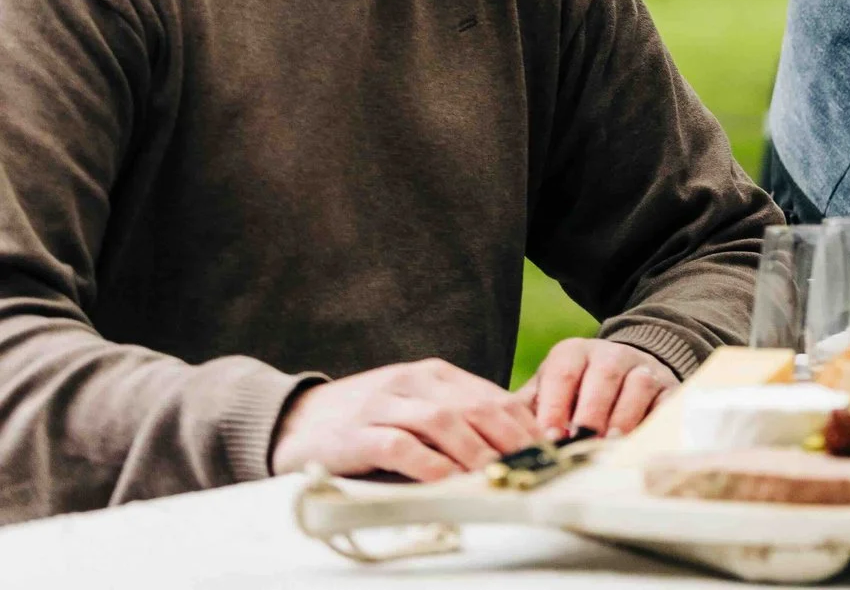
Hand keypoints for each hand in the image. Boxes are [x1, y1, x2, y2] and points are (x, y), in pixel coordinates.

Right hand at [269, 358, 541, 481]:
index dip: (526, 425)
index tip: (552, 451)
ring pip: (444, 422)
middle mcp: (413, 382)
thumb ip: (456, 419)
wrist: (292, 421)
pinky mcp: (356, 433)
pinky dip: (428, 464)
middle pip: (476, 407)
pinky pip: (400, 446)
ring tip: (501, 476)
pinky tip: (448, 481)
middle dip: (512, 438)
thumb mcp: (415, 408)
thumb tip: (512, 445)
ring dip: (477, 451)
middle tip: (536, 466)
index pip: (493, 397)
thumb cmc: (365, 421)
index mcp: (435, 374)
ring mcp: (383, 405)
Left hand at [517, 338, 679, 439]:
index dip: (554, 405)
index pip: (562, 373)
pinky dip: (654, 422)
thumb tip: (503, 439)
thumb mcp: (547, 392)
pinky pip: (666, 402)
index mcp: (574, 354)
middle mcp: (610, 355)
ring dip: (623, 418)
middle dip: (591, 412)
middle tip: (579, 443)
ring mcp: (642, 369)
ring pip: (638, 385)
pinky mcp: (668, 387)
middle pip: (603, 377)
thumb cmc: (574, 393)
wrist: (625, 371)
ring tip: (608, 446)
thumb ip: (527, 411)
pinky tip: (638, 444)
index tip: (548, 436)